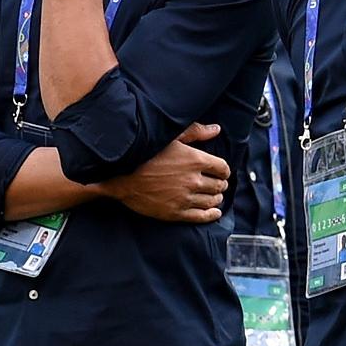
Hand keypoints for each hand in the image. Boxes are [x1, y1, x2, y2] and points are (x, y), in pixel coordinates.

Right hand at [102, 122, 228, 222]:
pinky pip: (201, 216)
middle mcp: (193, 180)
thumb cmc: (145, 153)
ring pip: (212, 201)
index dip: (223, 170)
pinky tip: (214, 212)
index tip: (220, 171)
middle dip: (220, 184)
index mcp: (195, 160)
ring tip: (214, 196)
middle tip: (218, 184)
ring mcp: (185, 198)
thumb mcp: (170, 137)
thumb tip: (216, 129)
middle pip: (219, 185)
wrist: (121, 176)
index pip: (222, 168)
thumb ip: (196, 132)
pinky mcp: (176, 213)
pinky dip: (211, 214)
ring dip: (216, 198)